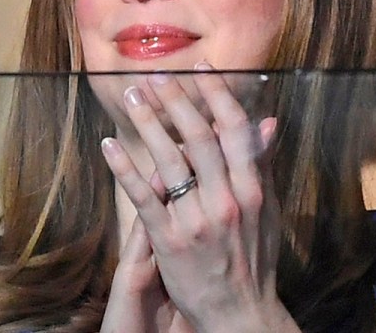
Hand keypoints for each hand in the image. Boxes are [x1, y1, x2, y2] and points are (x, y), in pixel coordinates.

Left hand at [101, 65, 296, 332]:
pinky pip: (142, 196)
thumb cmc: (255, 259)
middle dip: (176, 100)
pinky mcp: (169, 240)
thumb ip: (262, 165)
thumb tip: (267, 122)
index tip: (200, 68)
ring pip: (168, 159)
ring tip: (133, 96)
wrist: (239, 313)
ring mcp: (196, 220)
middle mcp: (227, 199)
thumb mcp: (267, 211)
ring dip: (148, 122)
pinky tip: (108, 145)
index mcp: (252, 188)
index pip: (234, 129)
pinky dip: (124, 167)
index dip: (216, 93)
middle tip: (156, 76)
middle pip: (198, 136)